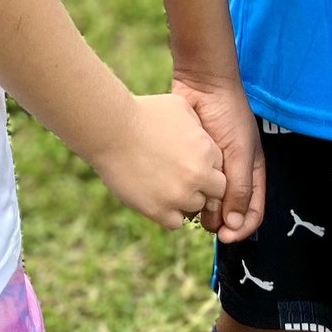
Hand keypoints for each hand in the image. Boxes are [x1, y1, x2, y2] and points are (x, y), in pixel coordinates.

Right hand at [86, 92, 226, 230]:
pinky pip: (175, 222)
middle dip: (202, 186)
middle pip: (214, 193)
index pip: (220, 170)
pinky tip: (156, 196)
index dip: (206, 167)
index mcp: (206, 152)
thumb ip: (199, 126)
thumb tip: (203, 136)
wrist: (111, 129)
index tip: (189, 163)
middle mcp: (198, 176)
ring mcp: (179, 196)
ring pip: (195, 208)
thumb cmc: (143, 113)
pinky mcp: (158, 211)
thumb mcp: (180, 108)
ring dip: (184, 200)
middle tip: (180, 176)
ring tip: (164, 184)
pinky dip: (168, 213)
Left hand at [174, 74, 264, 239]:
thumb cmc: (228, 115)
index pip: (252, 212)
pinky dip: (186, 192)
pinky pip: (189, 184)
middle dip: (217, 221)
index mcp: (251, 174)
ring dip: (200, 209)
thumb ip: (239, 187)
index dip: (241, 229)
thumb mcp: (240, 152)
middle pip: (227, 211)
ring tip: (189, 208)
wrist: (202, 84)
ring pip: (207, 201)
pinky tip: (177, 194)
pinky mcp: (190, 161)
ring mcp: (210, 168)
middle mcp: (232, 175)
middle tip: (202, 222)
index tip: (225, 237)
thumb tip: (235, 225)